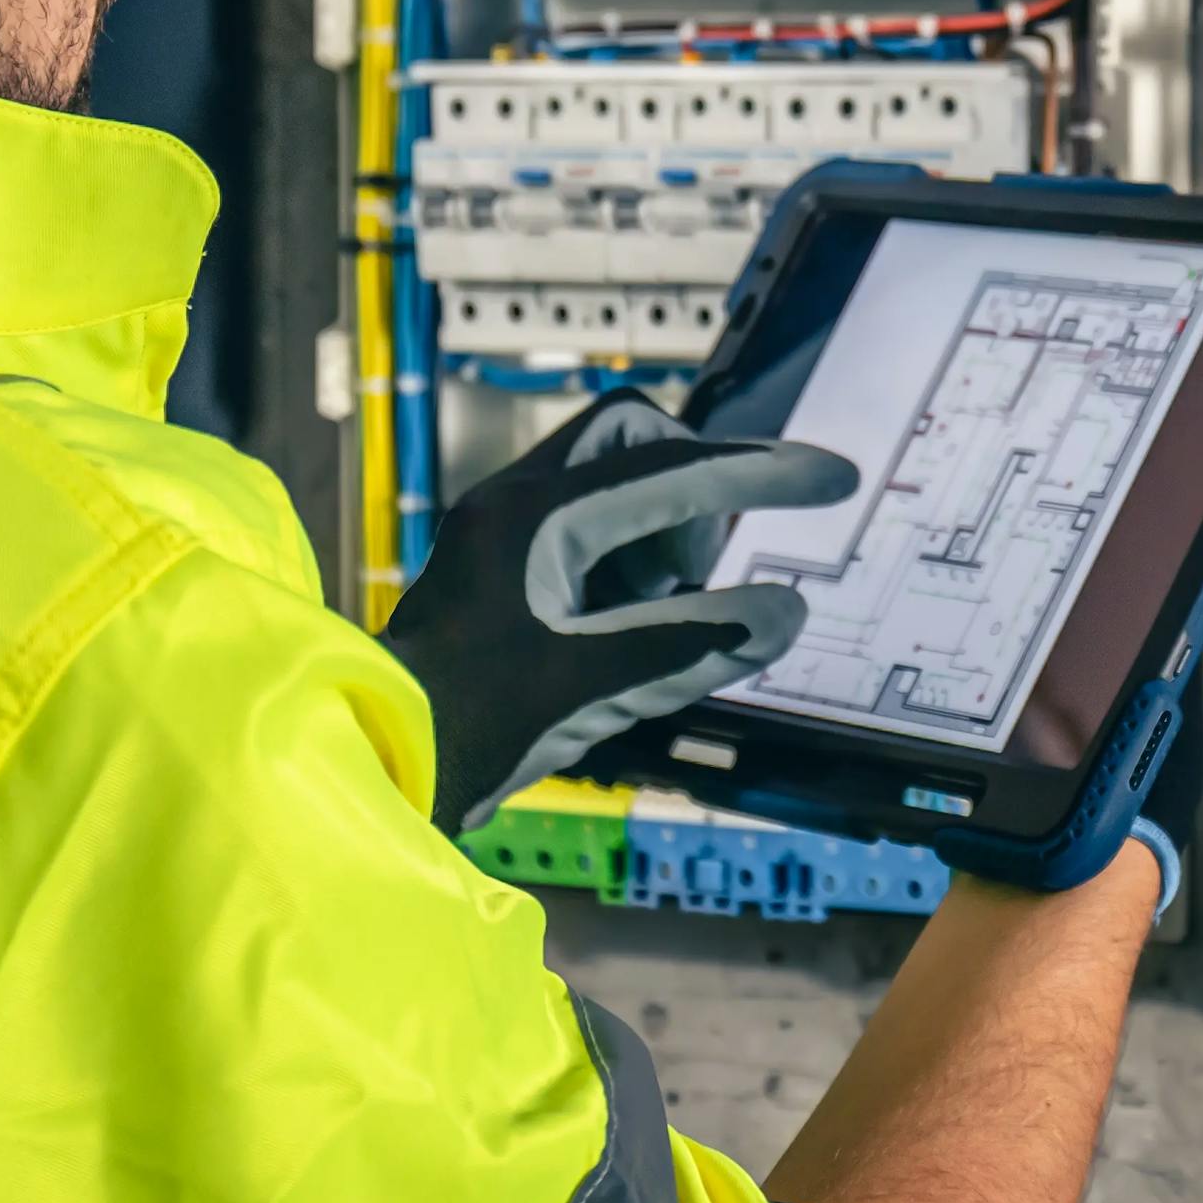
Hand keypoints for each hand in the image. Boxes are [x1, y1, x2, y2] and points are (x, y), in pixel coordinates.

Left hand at [377, 390, 856, 832]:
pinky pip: (589, 531)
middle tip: (700, 567)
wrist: (371, 764)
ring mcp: (503, 536)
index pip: (673, 470)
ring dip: (659, 533)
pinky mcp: (502, 573)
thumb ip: (690, 643)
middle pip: (632, 438)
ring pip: (611, 484)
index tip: (830, 475)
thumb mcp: (591, 688)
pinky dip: (629, 567)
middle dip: (691, 486)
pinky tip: (628, 631)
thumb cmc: (460, 728)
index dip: (762, 472)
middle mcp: (513, 506)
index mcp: (533, 516)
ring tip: (660, 614)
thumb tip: (784, 613)